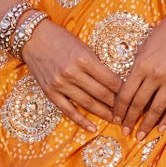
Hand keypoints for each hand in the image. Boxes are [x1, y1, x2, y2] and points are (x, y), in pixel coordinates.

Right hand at [19, 19, 121, 133]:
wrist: (33, 38)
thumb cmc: (61, 39)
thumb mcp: (83, 47)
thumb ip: (96, 64)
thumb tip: (114, 82)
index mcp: (84, 59)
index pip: (110, 80)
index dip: (123, 90)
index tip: (131, 96)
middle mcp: (72, 73)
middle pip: (101, 94)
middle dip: (117, 104)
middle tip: (127, 112)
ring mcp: (60, 84)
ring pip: (87, 104)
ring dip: (103, 113)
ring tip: (115, 120)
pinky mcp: (50, 92)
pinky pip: (68, 110)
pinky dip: (81, 121)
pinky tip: (92, 128)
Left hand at [113, 12, 165, 134]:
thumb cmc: (163, 34)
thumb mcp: (143, 49)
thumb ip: (136, 69)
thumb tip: (128, 89)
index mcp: (141, 66)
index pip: (126, 94)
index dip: (119, 109)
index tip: (115, 119)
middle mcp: (156, 75)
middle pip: (139, 104)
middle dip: (130, 120)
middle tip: (125, 131)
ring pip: (157, 109)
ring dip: (147, 124)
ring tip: (141, 135)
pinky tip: (160, 128)